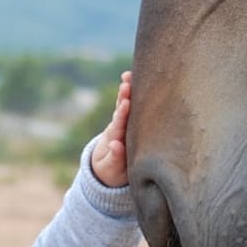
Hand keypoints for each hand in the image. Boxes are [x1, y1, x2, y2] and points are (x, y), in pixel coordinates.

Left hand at [90, 71, 130, 187]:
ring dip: (127, 90)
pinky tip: (137, 79)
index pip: (119, 124)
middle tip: (126, 82)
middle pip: (121, 110)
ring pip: (126, 106)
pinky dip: (134, 94)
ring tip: (128, 75)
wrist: (109, 171)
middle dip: (124, 96)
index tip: (125, 103)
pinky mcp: (131, 125)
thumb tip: (116, 145)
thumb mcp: (111, 169)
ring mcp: (125, 125)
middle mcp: (119, 128)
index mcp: (115, 138)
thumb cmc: (111, 171)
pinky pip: (134, 108)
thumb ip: (114, 158)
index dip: (122, 114)